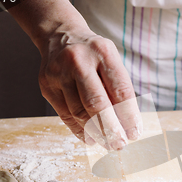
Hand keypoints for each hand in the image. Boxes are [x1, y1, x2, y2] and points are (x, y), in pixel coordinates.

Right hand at [38, 25, 141, 149]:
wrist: (60, 36)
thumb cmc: (95, 56)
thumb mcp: (112, 62)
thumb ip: (120, 90)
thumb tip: (129, 126)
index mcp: (103, 53)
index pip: (120, 90)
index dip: (129, 116)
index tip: (134, 133)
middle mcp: (79, 61)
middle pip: (96, 103)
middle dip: (110, 129)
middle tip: (120, 144)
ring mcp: (59, 73)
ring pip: (79, 113)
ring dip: (96, 133)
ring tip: (108, 143)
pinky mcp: (47, 86)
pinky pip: (65, 115)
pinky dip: (80, 130)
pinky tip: (91, 138)